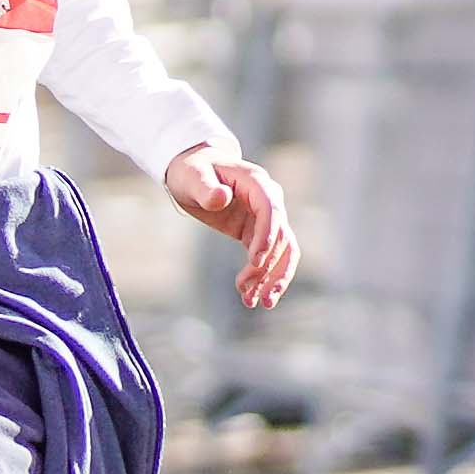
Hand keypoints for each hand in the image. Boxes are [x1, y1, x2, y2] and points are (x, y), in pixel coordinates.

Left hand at [169, 148, 300, 310]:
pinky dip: (260, 276)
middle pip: (282, 237)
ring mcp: (266, 218)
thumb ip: (206, 188)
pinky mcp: (257, 232)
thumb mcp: (192, 177)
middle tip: (261, 296)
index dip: (267, 236)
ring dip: (271, 278)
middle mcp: (269, 201)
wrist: (194, 171)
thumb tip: (221, 198)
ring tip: (256, 303)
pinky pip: (266, 257)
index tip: (255, 261)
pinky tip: (249, 296)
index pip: (271, 210)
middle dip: (273, 268)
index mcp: (257, 183)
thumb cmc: (192, 170)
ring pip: (281, 252)